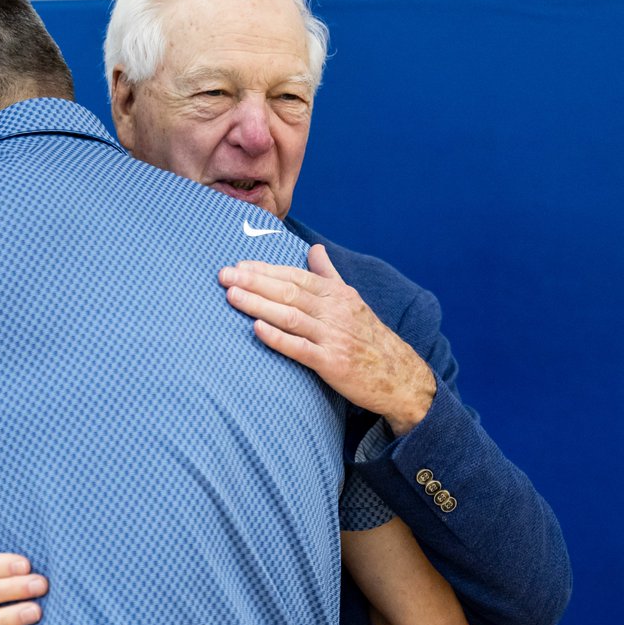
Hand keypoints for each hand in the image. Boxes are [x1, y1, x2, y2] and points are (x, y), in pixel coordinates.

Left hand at [219, 244, 434, 435]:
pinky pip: (300, 348)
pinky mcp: (331, 363)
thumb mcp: (352, 300)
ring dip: (258, 304)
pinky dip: (277, 337)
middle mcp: (334, 311)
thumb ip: (329, 274)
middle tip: (224, 275)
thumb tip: (314, 248)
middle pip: (288, 291)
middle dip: (254, 282)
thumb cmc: (369, 337)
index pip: (295, 276)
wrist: (399, 376)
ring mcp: (333, 337)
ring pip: (290, 316)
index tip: (239, 265)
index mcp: (337, 294)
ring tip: (231, 296)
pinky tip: (256, 328)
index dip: (266, 270)